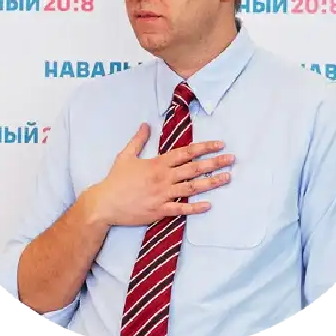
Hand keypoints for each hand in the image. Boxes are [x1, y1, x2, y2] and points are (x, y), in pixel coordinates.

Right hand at [85, 123, 234, 226]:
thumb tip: (145, 124)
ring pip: (191, 188)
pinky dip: (195, 208)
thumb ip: (138, 140)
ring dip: (211, 183)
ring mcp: (162, 195)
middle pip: (193, 169)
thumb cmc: (115, 180)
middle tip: (231, 159)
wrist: (104, 204)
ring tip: (227, 178)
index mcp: (157, 163)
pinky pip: (181, 209)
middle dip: (214, 163)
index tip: (219, 144)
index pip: (185, 153)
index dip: (204, 148)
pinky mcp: (159, 211)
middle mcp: (163, 178)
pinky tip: (209, 205)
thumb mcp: (125, 156)